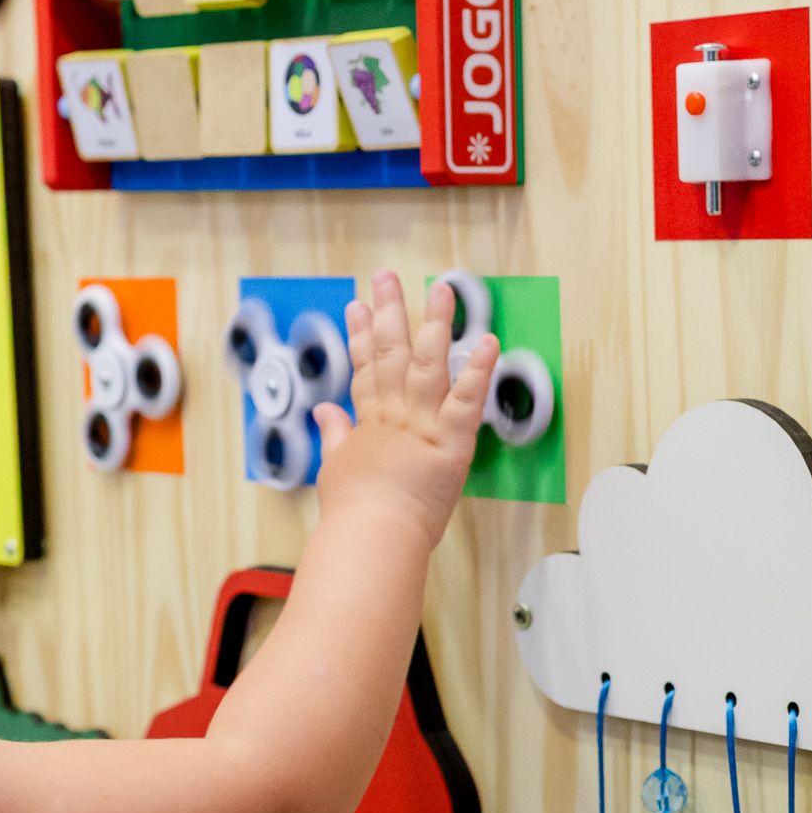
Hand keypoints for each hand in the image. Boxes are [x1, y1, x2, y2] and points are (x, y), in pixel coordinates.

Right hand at [314, 270, 495, 541]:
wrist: (371, 537)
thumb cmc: (355, 515)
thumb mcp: (335, 469)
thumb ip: (335, 436)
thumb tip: (324, 413)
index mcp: (370, 425)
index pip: (365, 370)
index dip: (362, 336)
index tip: (358, 307)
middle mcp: (394, 416)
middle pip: (390, 353)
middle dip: (388, 310)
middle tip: (386, 275)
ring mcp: (422, 425)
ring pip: (428, 364)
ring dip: (436, 324)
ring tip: (442, 288)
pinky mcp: (451, 442)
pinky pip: (467, 400)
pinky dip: (478, 370)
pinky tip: (487, 341)